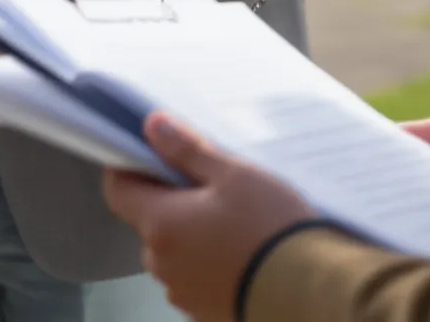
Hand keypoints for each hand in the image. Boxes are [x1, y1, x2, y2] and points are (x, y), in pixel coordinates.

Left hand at [103, 114, 316, 321]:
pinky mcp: (205, 312)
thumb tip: (152, 125)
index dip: (129, 168)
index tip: (154, 156)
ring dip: (192, 236)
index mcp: (160, 225)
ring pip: (174, 253)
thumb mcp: (234, 177)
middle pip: (149, 222)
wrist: (312, 293)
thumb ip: (187, 151)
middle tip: (212, 189)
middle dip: (171, 202)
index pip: (117, 190)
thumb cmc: (271, 228)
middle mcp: (162, 264)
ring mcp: (183, 293)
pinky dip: (210, 264)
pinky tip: (243, 254)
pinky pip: (196, 279)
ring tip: (235, 224)